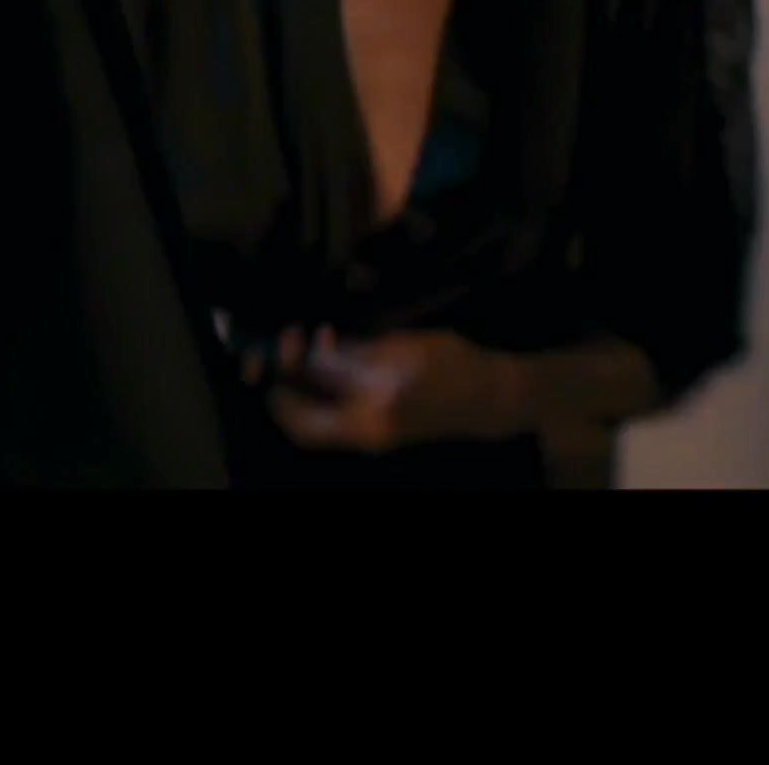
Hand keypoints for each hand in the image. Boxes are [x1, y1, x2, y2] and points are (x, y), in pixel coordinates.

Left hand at [245, 325, 523, 452]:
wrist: (492, 393)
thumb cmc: (449, 369)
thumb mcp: (396, 353)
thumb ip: (350, 357)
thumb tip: (312, 352)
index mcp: (365, 422)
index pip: (302, 422)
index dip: (279, 390)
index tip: (276, 351)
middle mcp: (362, 433)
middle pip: (307, 417)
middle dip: (291, 378)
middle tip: (290, 336)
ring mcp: (371, 429)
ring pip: (323, 409)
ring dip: (310, 376)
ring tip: (312, 334)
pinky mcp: (381, 418)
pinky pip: (341, 404)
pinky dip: (330, 379)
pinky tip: (334, 347)